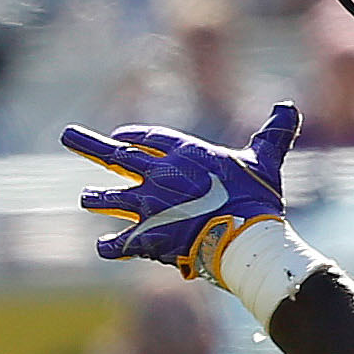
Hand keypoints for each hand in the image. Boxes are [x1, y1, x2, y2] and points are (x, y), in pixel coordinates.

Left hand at [62, 104, 298, 284]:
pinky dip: (109, 246)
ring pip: (109, 199)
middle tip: (66, 135)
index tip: (119, 135)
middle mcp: (158, 176)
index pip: (150, 139)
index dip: (135, 136)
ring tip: (86, 196)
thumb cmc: (255, 198)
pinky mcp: (143, 238)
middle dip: (90, 145)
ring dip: (96, 198)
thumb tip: (287, 106)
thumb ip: (273, 135)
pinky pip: (117, 243)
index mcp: (184, 154)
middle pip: (116, 156)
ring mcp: (146, 207)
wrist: (242, 238)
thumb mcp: (265, 161)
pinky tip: (103, 246)